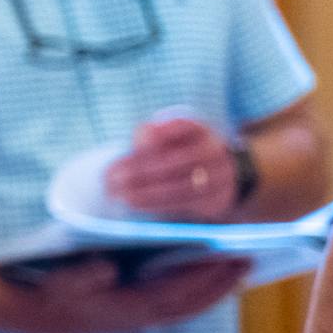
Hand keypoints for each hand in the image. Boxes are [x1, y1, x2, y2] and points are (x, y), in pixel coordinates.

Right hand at [8, 254, 251, 332]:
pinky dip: (188, 292)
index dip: (208, 279)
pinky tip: (193, 277)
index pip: (178, 294)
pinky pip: (167, 304)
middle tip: (248, 262)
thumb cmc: (40, 290)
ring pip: (181, 306)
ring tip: (230, 270)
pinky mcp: (123, 312)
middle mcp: (134, 317)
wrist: (19, 311)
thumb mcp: (55, 281)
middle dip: (219, 285)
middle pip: (188, 305)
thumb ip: (82, 276)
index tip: (234, 258)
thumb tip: (107, 269)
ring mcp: (129, 317)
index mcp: (124, 308)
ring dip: (208, 290)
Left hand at [106, 115, 239, 220]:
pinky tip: (136, 204)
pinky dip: (157, 205)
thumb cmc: (179, 152)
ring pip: (180, 187)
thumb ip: (151, 135)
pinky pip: (185, 205)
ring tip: (121, 195)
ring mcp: (219, 177)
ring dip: (146, 193)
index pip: (183, 127)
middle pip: (177, 162)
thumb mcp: (168, 137)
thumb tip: (141, 140)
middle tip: (113, 178)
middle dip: (141, 170)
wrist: (218, 176)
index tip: (138, 140)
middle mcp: (213, 152)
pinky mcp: (215, 200)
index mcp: (200, 130)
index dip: (162, 133)